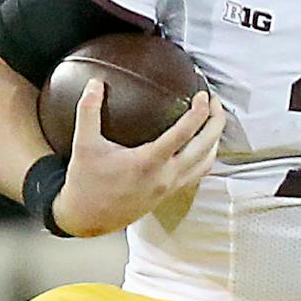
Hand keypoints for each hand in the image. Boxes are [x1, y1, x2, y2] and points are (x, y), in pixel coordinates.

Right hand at [52, 78, 224, 236]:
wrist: (87, 217)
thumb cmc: (85, 182)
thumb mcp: (84, 145)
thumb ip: (88, 111)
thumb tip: (95, 83)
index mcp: (149, 163)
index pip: (183, 134)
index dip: (198, 113)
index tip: (202, 95)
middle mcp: (166, 176)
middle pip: (205, 147)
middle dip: (216, 121)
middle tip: (215, 100)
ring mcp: (171, 186)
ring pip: (207, 162)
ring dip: (215, 139)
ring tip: (215, 118)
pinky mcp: (170, 193)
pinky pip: (198, 173)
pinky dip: (207, 155)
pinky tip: (204, 143)